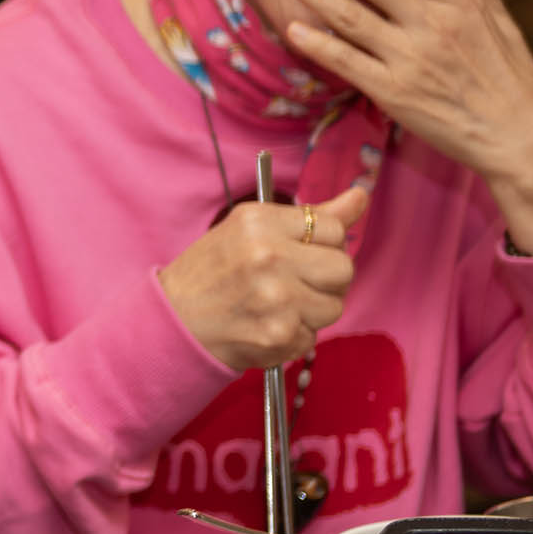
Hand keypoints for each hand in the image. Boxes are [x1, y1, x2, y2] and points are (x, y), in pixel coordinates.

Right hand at [160, 187, 369, 368]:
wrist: (172, 321)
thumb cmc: (211, 272)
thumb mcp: (250, 229)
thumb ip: (309, 217)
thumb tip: (361, 196)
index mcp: (260, 222)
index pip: (334, 228)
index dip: (322, 244)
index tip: (300, 253)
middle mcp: (269, 256)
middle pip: (343, 268)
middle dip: (325, 279)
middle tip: (293, 282)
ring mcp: (277, 299)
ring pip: (335, 306)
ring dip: (311, 310)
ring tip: (275, 306)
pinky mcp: (279, 336)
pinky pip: (314, 337)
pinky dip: (294, 336)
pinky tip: (265, 326)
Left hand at [273, 0, 532, 249]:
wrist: (518, 140)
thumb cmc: (513, 82)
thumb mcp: (506, 29)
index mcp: (461, 5)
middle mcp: (432, 26)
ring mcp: (409, 59)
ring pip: (349, 16)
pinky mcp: (392, 92)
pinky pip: (346, 62)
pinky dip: (317, 44)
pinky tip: (292, 27)